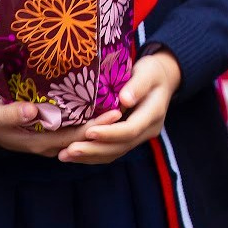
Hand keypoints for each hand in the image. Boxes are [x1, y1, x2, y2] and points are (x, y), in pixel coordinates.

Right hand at [0, 100, 121, 156]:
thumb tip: (33, 111)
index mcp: (41, 142)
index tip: (114, 112)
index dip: (95, 126)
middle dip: (106, 124)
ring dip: (101, 123)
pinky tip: (105, 105)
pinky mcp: (56, 132)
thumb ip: (12, 114)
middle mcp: (52, 144)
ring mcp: (55, 140)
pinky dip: (92, 119)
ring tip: (123, 106)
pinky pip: (77, 128)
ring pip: (83, 134)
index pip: (75, 136)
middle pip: (84, 136)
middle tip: (127, 107)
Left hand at [58, 51, 181, 164]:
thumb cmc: (152, 72)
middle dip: (94, 150)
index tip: (88, 132)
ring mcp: (139, 137)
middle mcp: (147, 130)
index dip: (109, 133)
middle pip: (120, 146)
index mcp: (153, 114)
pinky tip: (74, 154)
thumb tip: (125, 100)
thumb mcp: (148, 72)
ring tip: (65, 155)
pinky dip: (93, 153)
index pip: (130, 130)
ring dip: (90, 156)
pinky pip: (111, 150)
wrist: (162, 80)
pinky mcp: (129, 138)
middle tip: (69, 151)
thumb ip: (138, 85)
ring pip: (114, 152)